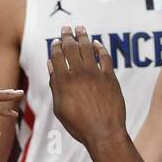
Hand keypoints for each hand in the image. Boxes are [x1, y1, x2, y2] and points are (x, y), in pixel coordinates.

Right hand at [47, 24, 125, 146]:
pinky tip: (97, 44)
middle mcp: (78, 74)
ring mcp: (95, 74)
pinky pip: (104, 57)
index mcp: (63, 81)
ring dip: (83, 37)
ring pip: (87, 48)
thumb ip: (54, 85)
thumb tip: (51, 65)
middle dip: (67, 36)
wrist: (104, 132)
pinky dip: (100, 48)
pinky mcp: (110, 77)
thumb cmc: (78, 124)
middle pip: (71, 48)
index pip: (57, 56)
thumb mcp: (59, 108)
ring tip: (80, 28)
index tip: (56, 41)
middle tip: (66, 28)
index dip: (56, 46)